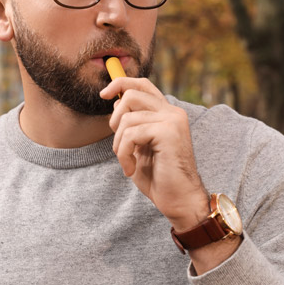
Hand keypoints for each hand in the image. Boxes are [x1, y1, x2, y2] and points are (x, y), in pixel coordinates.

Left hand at [99, 77, 208, 230]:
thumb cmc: (159, 177)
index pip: (142, 84)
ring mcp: (172, 120)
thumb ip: (132, 123)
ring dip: (119, 144)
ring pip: (127, 118)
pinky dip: (123, 153)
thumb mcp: (140, 145)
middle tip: (120, 145)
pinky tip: (130, 168)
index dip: (120, 83)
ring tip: (127, 162)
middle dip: (115, 120)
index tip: (104, 94)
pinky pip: (130, 134)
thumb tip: (116, 102)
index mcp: (167, 113)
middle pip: (131, 94)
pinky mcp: (168, 132)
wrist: (179, 200)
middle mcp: (172, 112)